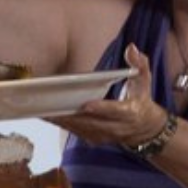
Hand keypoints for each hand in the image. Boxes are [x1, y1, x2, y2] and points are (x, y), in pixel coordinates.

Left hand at [53, 44, 170, 147]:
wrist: (145, 129)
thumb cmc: (141, 100)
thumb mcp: (144, 81)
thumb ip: (139, 64)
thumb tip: (131, 48)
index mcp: (128, 112)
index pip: (114, 111)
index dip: (100, 108)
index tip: (86, 105)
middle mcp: (115, 127)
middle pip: (90, 122)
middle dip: (70, 115)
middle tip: (50, 106)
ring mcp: (104, 135)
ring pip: (79, 129)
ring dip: (61, 121)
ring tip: (42, 111)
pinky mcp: (94, 139)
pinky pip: (75, 132)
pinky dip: (61, 124)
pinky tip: (46, 116)